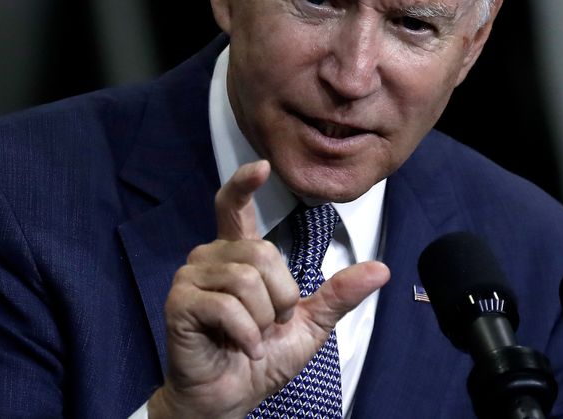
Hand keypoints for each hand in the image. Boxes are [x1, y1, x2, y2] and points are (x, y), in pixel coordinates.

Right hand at [148, 160, 389, 417]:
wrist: (229, 398)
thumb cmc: (261, 358)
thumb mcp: (310, 324)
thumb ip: (339, 294)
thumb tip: (382, 269)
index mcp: (238, 254)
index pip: (234, 206)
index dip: (244, 183)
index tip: (262, 166)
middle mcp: (210, 257)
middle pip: (262, 252)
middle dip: (281, 296)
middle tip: (271, 323)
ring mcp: (191, 279)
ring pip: (246, 279)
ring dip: (263, 319)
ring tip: (254, 337)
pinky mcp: (180, 304)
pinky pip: (227, 307)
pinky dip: (246, 333)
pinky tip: (245, 347)